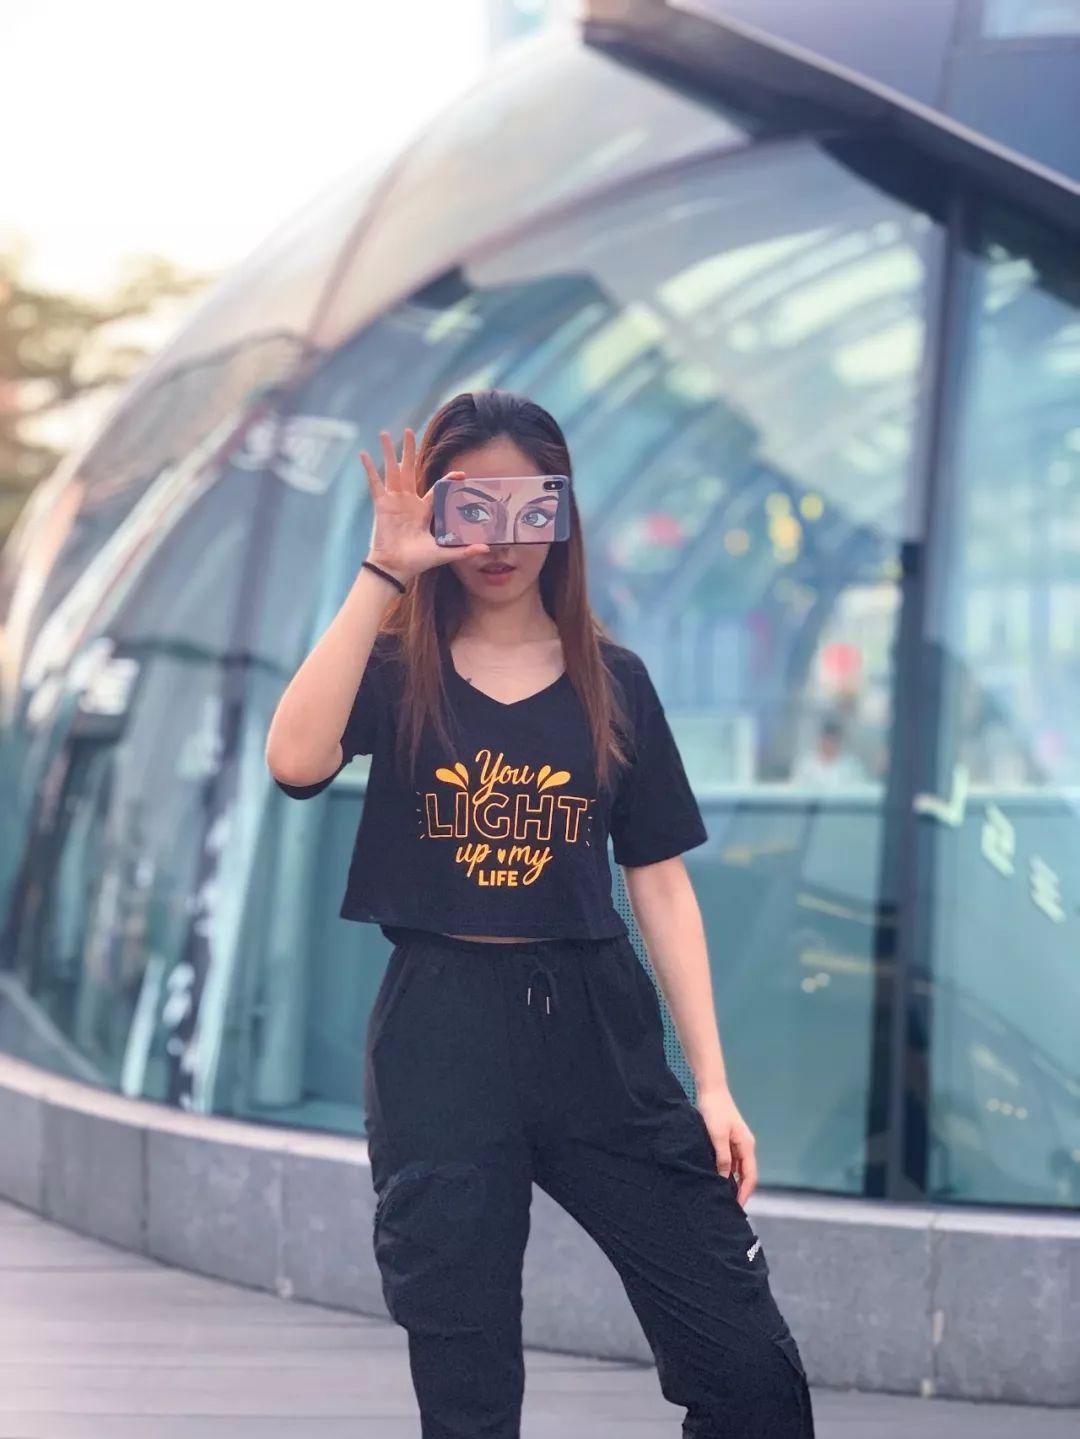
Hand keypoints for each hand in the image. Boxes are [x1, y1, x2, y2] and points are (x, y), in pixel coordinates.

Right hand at [359, 428, 490, 581]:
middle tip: (410, 431)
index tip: (461, 474)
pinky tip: (364, 454)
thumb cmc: (417, 561)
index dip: (448, 480)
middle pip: (409, 470)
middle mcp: (408, 501)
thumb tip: (486, 548)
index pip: (437, 489)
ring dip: (388, 452)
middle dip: (409, 451)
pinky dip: (369, 469)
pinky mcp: (381, 505)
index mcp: (423, 510)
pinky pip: (375, 483)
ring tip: (384, 433)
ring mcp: (393, 501)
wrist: (396, 567)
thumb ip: (463, 549)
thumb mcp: (443, 552)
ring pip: (391, 471)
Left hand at [695, 1084, 757, 1205]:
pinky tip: (716, 1177)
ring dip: (732, 1181)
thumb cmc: (714, 1111)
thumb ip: (722, 1157)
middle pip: (746, 1174)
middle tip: (729, 1206)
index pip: (750, 1176)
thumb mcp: (717, 1136)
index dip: (745, 1192)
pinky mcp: (728, 1138)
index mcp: (747, 1145)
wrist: (711, 1089)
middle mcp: (745, 1145)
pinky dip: (726, 1170)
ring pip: (737, 1167)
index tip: (737, 1207)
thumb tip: (724, 1179)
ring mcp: (737, 1142)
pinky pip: (730, 1160)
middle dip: (740, 1190)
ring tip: (722, 1195)